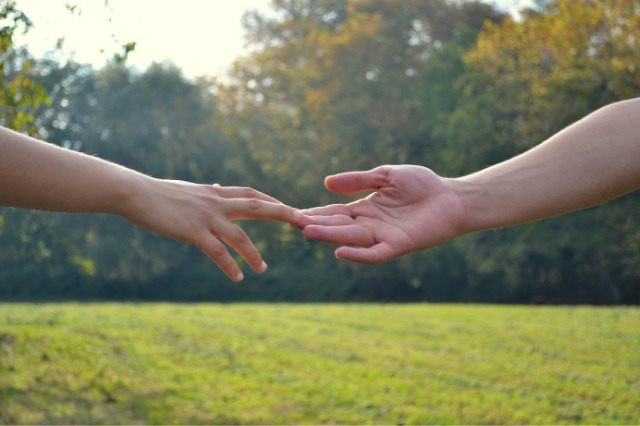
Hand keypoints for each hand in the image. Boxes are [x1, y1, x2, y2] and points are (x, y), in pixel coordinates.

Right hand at [123, 177, 302, 280]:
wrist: (134, 193)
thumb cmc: (159, 193)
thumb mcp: (189, 189)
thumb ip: (207, 191)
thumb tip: (216, 185)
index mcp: (216, 192)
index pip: (252, 194)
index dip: (273, 201)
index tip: (291, 208)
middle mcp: (216, 202)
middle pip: (257, 206)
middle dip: (282, 213)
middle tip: (303, 221)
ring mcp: (206, 217)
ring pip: (240, 236)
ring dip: (255, 254)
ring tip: (264, 269)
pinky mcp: (193, 232)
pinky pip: (217, 252)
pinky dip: (230, 265)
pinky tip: (238, 277)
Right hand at [298, 165, 467, 263]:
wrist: (452, 197)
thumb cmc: (422, 184)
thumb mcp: (386, 175)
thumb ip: (358, 180)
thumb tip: (326, 183)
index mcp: (365, 209)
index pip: (335, 212)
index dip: (316, 213)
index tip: (292, 213)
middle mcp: (370, 225)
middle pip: (338, 226)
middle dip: (317, 224)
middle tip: (292, 223)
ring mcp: (383, 237)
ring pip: (351, 238)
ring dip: (329, 236)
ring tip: (308, 232)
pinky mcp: (398, 246)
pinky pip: (374, 254)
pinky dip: (358, 255)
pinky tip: (340, 252)